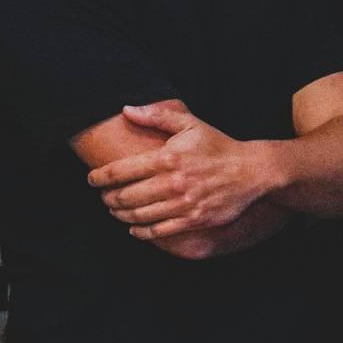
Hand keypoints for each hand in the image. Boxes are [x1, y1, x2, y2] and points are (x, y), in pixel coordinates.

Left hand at [90, 100, 277, 254]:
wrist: (251, 171)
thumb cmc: (218, 146)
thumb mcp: (190, 124)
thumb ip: (157, 115)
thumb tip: (126, 110)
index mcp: (168, 157)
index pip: (122, 170)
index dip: (100, 177)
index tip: (91, 179)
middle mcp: (173, 182)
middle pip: (126, 196)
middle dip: (108, 198)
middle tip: (103, 197)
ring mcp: (183, 203)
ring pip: (139, 215)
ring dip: (121, 215)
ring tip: (114, 211)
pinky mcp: (194, 219)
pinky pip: (159, 231)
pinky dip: (142, 232)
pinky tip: (134, 228)